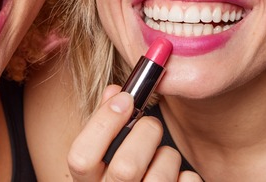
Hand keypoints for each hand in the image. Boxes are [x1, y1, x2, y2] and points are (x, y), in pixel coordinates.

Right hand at [67, 85, 201, 180]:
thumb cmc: (123, 171)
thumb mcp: (104, 152)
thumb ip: (106, 122)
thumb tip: (116, 92)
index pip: (80, 158)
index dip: (103, 124)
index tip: (125, 98)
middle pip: (126, 168)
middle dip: (145, 133)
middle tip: (151, 124)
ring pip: (160, 176)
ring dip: (166, 155)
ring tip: (162, 155)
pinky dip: (185, 174)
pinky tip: (175, 175)